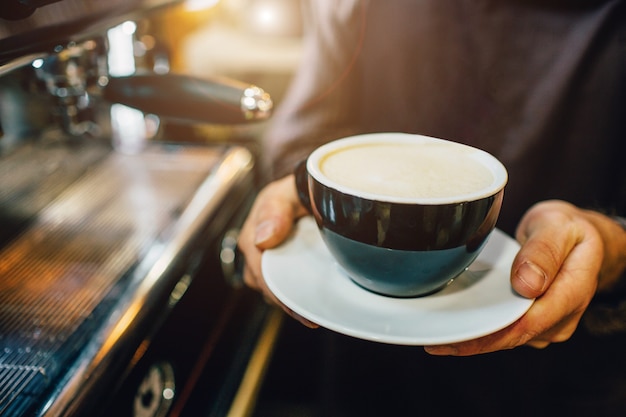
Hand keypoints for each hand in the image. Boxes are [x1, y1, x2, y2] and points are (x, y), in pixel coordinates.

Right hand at [238, 175, 317, 326]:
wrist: (310, 189)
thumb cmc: (298, 189)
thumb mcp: (286, 193)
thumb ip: (276, 210)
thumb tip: (263, 239)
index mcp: (253, 234)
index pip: (259, 270)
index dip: (275, 290)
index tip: (296, 305)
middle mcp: (256, 250)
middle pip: (264, 284)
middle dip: (283, 302)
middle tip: (309, 317)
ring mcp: (269, 258)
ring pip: (271, 288)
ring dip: (289, 303)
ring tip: (311, 316)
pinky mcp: (281, 263)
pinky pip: (282, 285)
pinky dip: (295, 297)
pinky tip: (312, 306)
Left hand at [425, 200, 625, 355]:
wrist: (578, 237)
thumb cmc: (567, 229)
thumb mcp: (559, 226)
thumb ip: (544, 251)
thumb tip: (526, 285)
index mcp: (573, 292)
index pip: (528, 323)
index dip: (491, 335)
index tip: (457, 337)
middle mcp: (561, 316)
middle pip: (513, 336)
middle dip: (473, 343)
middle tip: (433, 341)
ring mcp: (548, 323)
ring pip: (507, 337)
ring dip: (473, 338)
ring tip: (436, 336)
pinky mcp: (534, 321)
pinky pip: (505, 329)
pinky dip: (480, 327)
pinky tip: (454, 326)